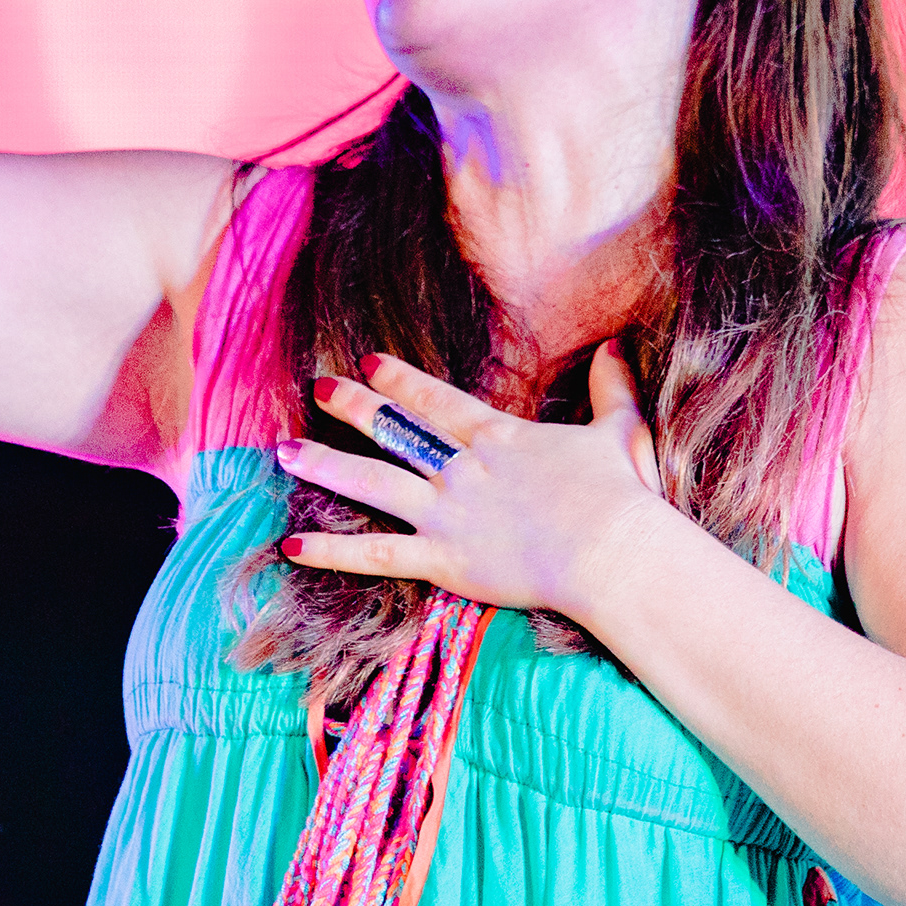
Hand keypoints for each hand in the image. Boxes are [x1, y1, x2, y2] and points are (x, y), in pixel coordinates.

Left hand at [279, 348, 675, 622]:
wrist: (612, 551)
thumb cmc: (620, 496)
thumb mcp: (619, 431)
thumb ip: (610, 388)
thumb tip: (614, 347)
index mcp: (498, 438)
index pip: (436, 401)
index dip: (399, 381)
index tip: (368, 364)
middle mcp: (462, 468)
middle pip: (396, 431)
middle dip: (353, 409)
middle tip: (318, 390)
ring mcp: (447, 512)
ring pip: (374, 483)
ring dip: (326, 465)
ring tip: (284, 452)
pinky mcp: (443, 559)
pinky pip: (377, 554)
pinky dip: (333, 551)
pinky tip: (292, 545)